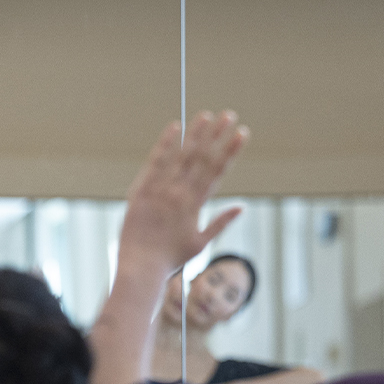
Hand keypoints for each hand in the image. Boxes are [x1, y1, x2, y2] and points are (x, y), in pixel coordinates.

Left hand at [117, 111, 249, 275]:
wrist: (141, 268)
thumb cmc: (170, 259)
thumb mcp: (201, 243)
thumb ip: (221, 222)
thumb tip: (242, 206)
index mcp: (196, 205)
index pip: (218, 171)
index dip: (231, 150)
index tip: (243, 133)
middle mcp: (180, 194)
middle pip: (202, 158)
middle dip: (217, 135)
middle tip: (229, 115)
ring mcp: (159, 191)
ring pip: (180, 156)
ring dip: (195, 134)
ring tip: (207, 115)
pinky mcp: (140, 191)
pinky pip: (154, 163)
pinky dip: (165, 144)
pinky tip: (175, 127)